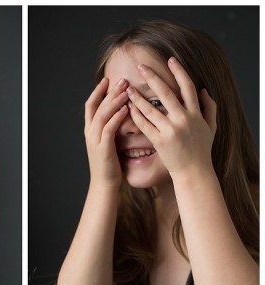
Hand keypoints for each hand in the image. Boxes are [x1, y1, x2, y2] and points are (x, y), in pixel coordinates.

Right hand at [84, 77, 129, 187]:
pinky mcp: (103, 148)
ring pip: (102, 114)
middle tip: (122, 80)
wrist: (104, 184)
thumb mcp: (107, 143)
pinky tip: (127, 109)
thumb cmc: (109, 165)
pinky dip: (117, 117)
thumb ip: (110, 129)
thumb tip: (120, 115)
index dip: (98, 91)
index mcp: (89, 130)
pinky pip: (109, 128)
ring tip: (126, 90)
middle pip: (97, 106)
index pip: (90, 104)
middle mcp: (89, 132)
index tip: (108, 79)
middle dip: (110, 91)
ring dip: (114, 101)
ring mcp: (95, 140)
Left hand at [126, 57, 216, 177]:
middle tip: (141, 67)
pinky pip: (144, 124)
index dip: (179, 71)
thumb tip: (204, 90)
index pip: (187, 87)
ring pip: (150, 108)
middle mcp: (183, 119)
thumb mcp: (210, 127)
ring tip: (127, 88)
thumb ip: (209, 108)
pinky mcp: (159, 141)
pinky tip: (127, 107)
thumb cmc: (201, 150)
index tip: (170, 60)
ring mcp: (171, 130)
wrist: (193, 172)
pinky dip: (135, 115)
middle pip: (166, 93)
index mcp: (196, 113)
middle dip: (152, 78)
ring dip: (137, 96)